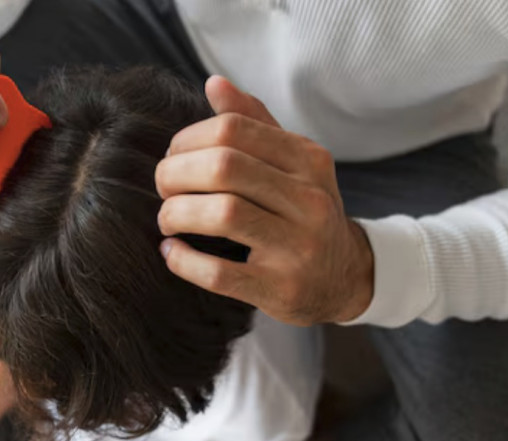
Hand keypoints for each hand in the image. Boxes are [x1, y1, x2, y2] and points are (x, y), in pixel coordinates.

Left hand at [156, 76, 373, 325]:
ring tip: (167, 219)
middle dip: (176, 174)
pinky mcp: (281, 289)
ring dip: (176, 213)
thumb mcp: (294, 165)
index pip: (233, 130)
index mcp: (308, 160)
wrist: (345, 278)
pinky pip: (220, 273)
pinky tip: (172, 252)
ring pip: (222, 214)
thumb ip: (255, 124)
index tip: (174, 157)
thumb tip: (214, 84)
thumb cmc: (304, 213)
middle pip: (224, 167)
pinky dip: (184, 261)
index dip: (188, 140)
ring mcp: (298, 247)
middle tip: (163, 187)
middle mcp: (309, 200)